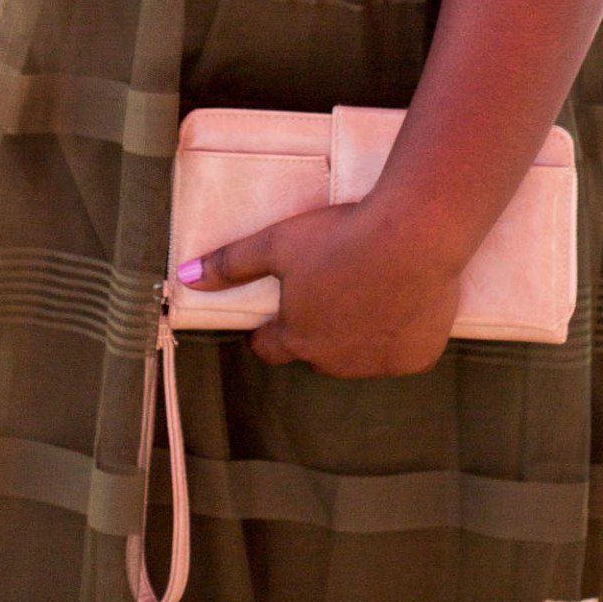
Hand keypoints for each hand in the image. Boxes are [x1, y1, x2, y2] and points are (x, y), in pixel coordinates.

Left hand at [179, 199, 462, 377]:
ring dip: (359, 332)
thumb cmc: (343, 237)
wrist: (414, 237)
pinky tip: (404, 299)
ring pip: (360, 354)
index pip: (269, 347)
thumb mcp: (277, 242)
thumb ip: (232, 264)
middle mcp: (334, 361)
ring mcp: (378, 364)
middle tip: (333, 285)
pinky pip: (402, 351)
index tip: (276, 311)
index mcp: (297, 337)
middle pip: (316, 351)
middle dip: (318, 327)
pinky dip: (400, 333)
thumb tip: (187, 275)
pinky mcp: (416, 359)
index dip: (269, 330)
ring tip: (370, 288)